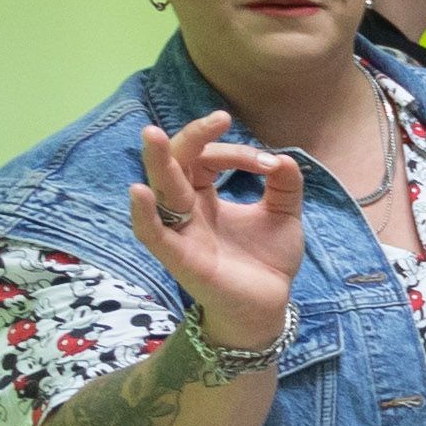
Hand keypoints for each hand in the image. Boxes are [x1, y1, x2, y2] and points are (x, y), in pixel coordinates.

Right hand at [130, 112, 303, 347]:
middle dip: (191, 139)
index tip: (270, 163)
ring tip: (154, 135)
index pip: (206, 160)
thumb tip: (285, 158)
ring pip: (160, 192)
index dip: (236, 154)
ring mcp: (180, 233)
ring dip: (157, 163)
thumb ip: (285, 186)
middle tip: (218, 119)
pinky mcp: (180, 259)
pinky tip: (140, 191)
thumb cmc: (267, 261)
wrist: (269, 305)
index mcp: (205, 197)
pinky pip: (153, 235)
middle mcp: (187, 211)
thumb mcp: (283, 215)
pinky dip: (144, 214)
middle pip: (177, 166)